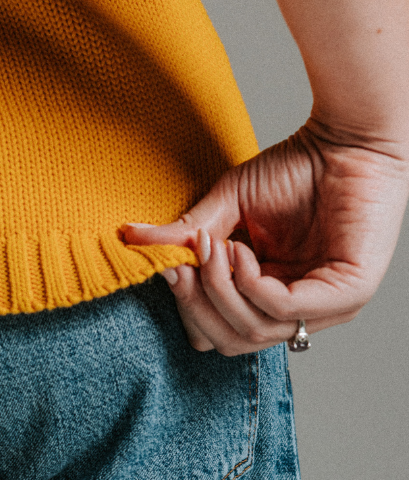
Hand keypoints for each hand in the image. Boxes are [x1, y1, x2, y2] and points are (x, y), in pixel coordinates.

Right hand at [123, 121, 408, 353]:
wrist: (347, 139)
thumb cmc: (297, 169)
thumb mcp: (226, 206)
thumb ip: (186, 234)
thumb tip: (130, 239)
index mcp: (273, 298)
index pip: (221, 334)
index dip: (190, 310)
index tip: (172, 268)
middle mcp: (302, 312)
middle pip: (233, 341)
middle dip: (199, 305)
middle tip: (187, 263)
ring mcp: (329, 309)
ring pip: (255, 331)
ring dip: (223, 290)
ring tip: (217, 247)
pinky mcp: (348, 295)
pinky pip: (284, 310)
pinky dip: (252, 285)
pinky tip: (243, 252)